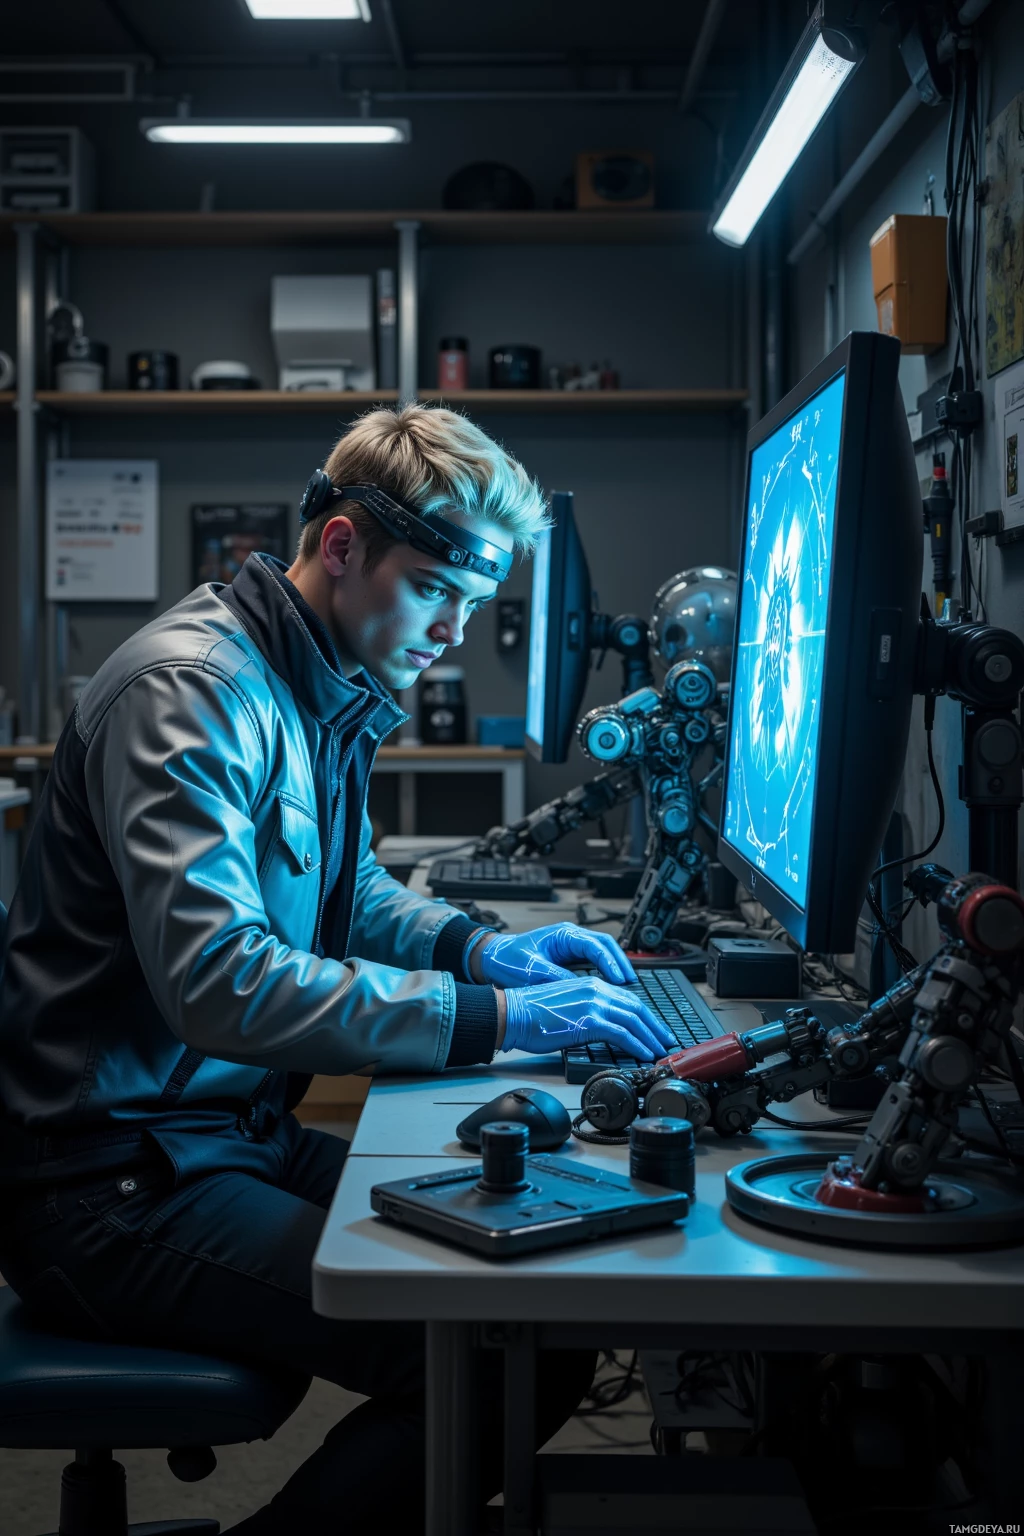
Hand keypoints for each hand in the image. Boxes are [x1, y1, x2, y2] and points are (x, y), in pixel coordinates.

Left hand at [472, 923, 635, 987]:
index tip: (619, 979)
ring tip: (626, 986)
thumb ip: (558, 978)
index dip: (610, 963)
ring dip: (615, 968)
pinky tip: (609, 988)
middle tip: (630, 982)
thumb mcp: (533, 971)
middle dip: (620, 963)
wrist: (492, 959)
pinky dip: (604, 973)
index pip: (596, 945)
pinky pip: (593, 962)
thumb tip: (581, 989)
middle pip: (606, 946)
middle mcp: (571, 937)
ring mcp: (571, 947)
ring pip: (602, 953)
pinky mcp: (569, 958)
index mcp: (564, 934)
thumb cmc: (507, 960)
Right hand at [500, 976, 676, 1059]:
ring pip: (634, 1020)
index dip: (644, 1015)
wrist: (513, 1013)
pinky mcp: (590, 1020)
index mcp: (590, 983)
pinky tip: (645, 1053)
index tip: (653, 1028)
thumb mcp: (565, 1004)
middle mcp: (596, 989)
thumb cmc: (531, 1013)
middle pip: (636, 1007)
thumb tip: (599, 1028)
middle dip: (655, 1026)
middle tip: (665, 1040)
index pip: (626, 998)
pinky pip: (622, 1034)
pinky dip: (638, 1044)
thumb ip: (586, 1011)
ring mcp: (594, 1004)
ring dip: (651, 1037)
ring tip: (660, 1051)